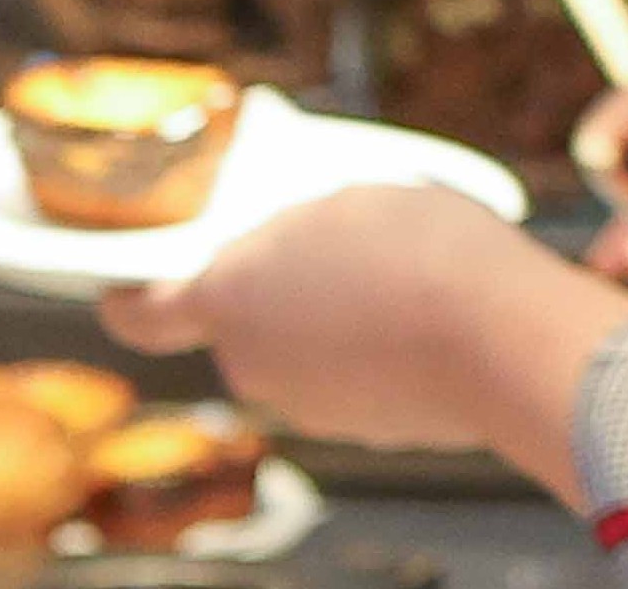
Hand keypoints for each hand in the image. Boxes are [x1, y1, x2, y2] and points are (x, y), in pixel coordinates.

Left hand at [100, 180, 627, 485]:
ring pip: (304, 350)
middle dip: (281, 291)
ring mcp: (306, 404)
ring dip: (335, 320)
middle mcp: (249, 362)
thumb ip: (300, 227)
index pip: (144, 314)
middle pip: (244, 323)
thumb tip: (299, 249)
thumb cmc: (421, 251)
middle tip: (340, 249)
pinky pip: (352, 379)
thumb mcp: (352, 198)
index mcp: (228, 297)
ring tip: (405, 277)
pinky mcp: (362, 429)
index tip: (126, 289)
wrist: (501, 336)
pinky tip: (428, 318)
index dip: (132, 300)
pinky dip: (377, 353)